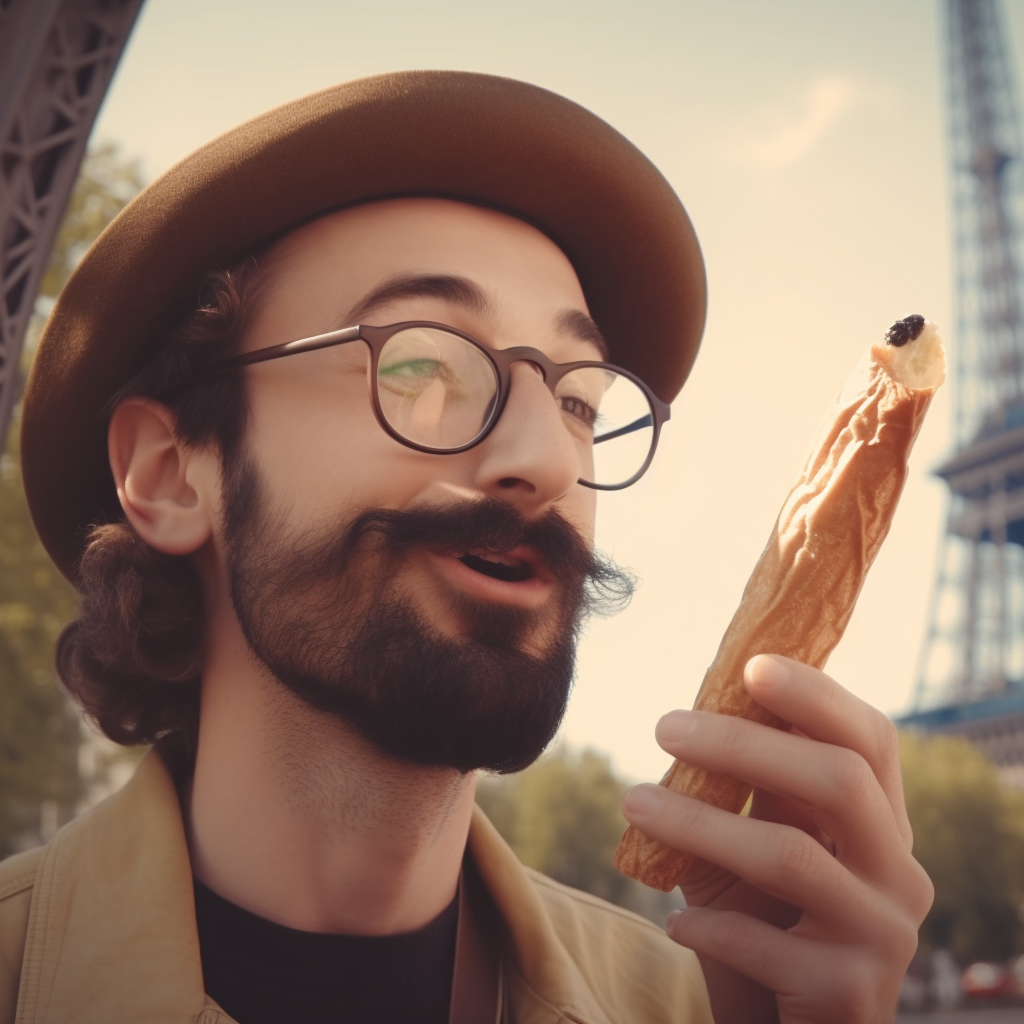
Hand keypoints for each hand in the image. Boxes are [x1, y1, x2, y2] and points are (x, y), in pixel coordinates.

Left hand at [620, 654, 932, 1023]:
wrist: (782, 1021)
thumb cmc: (762, 918)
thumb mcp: (756, 843)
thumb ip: (748, 789)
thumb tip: (697, 710)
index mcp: (881, 822)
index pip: (870, 739)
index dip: (817, 695)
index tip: (750, 664)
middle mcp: (899, 871)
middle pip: (839, 781)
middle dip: (745, 745)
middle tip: (665, 725)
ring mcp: (883, 933)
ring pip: (791, 856)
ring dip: (699, 823)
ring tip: (633, 802)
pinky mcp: (849, 991)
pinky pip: (764, 940)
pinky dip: (706, 922)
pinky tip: (671, 920)